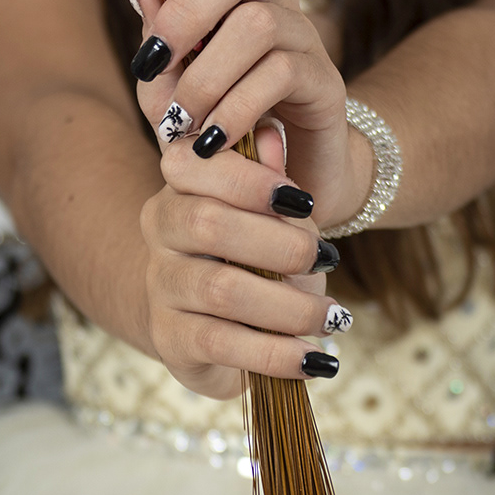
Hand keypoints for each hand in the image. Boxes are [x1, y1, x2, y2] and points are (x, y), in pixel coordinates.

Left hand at [125, 0, 369, 231]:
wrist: (270, 184)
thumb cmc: (209, 118)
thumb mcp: (169, 78)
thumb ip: (157, 30)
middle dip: (189, 8)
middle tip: (152, 63)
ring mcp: (305, 36)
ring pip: (258, 23)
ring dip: (205, 75)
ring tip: (179, 119)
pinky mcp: (325, 82)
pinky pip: (281, 74)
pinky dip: (234, 107)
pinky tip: (210, 138)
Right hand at [138, 122, 349, 398]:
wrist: (213, 323)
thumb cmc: (252, 256)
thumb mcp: (271, 216)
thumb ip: (271, 179)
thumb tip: (271, 135)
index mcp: (180, 186)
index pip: (193, 165)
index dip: (248, 178)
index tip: (303, 201)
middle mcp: (160, 231)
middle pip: (207, 223)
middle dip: (279, 243)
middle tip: (328, 259)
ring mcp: (160, 286)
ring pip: (221, 288)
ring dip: (290, 305)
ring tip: (334, 316)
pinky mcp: (171, 340)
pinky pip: (224, 344)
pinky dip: (279, 353)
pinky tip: (317, 358)